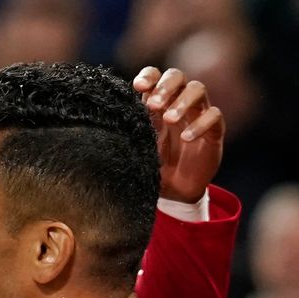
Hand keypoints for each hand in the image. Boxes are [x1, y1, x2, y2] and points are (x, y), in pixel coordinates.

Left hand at [133, 67, 224, 202]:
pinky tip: (186, 137)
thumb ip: (131, 127)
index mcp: (157, 102)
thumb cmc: (152, 163)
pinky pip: (214, 116)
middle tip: (153, 105)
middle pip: (178, 76)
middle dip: (165, 86)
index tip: (138, 86)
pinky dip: (200, 123)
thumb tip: (114, 114)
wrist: (173, 190)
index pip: (155, 75)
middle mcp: (178, 102)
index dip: (149, 76)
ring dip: (182, 101)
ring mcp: (197, 114)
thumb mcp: (138, 145)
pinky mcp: (214, 130)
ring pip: (198, 89)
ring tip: (169, 119)